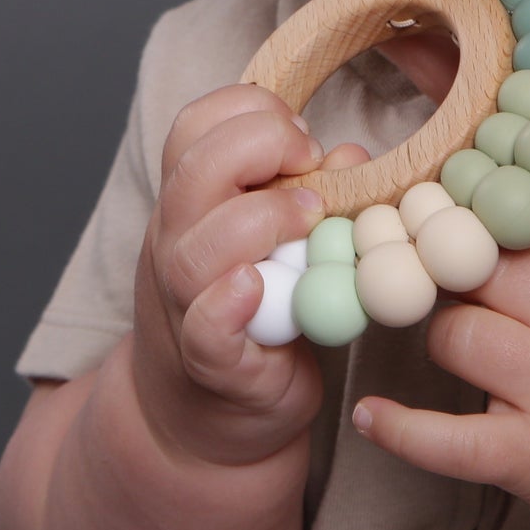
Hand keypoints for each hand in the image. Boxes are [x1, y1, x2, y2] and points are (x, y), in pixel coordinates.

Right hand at [131, 84, 368, 466]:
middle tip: (312, 166)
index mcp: (193, 200)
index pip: (198, 124)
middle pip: (195, 168)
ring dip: (262, 220)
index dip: (253, 110)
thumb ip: (313, 190)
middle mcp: (176, 241)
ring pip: (196, 247)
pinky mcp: (207, 361)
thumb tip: (353, 156)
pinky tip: (257, 286)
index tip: (303, 137)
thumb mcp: (282, 238)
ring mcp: (183, 303)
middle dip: (262, 146)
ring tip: (310, 223)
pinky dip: (228, 302)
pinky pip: (204, 325)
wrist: (204, 419)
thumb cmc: (255, 311)